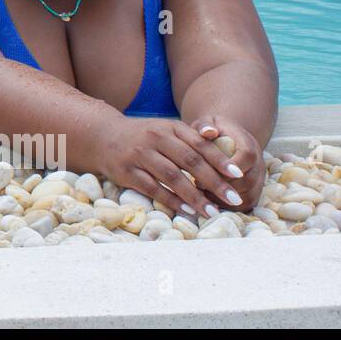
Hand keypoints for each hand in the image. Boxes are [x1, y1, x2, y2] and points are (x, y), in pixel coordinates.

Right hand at [94, 117, 245, 218]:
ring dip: (195, 196)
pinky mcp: (126, 172)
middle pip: (190, 162)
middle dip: (214, 182)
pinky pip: (152, 188)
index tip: (238, 176)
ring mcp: (139, 155)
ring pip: (172, 177)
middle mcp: (155, 138)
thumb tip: (221, 148)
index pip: (200, 144)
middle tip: (233, 199)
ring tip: (212, 211)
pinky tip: (186, 210)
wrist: (102, 136)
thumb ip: (191, 138)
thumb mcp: (165, 130)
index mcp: (169, 127)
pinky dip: (171, 200)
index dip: (220, 160)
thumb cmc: (142, 137)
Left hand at [190, 115, 265, 210]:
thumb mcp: (207, 123)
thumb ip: (205, 125)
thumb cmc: (213, 131)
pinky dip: (229, 206)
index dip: (227, 168)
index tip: (204, 172)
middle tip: (197, 185)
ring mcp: (259, 179)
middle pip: (247, 182)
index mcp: (249, 145)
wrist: (228, 138)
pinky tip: (209, 200)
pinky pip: (246, 205)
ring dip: (224, 199)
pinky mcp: (254, 191)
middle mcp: (258, 164)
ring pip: (247, 197)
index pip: (245, 158)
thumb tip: (207, 131)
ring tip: (202, 194)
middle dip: (222, 186)